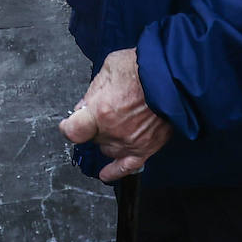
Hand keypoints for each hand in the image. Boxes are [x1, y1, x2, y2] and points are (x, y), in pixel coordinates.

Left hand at [60, 48, 172, 182]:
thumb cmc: (143, 67)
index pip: (72, 131)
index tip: (69, 123)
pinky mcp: (147, 147)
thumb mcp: (109, 68)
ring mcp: (131, 142)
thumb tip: (84, 106)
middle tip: (106, 107)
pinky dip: (115, 172)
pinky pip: (128, 167)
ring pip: (107, 149)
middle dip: (94, 124)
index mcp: (101, 111)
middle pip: (92, 137)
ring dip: (106, 138)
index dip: (68, 126)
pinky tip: (106, 174)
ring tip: (116, 122)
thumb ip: (93, 90)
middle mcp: (114, 131)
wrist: (173, 75)